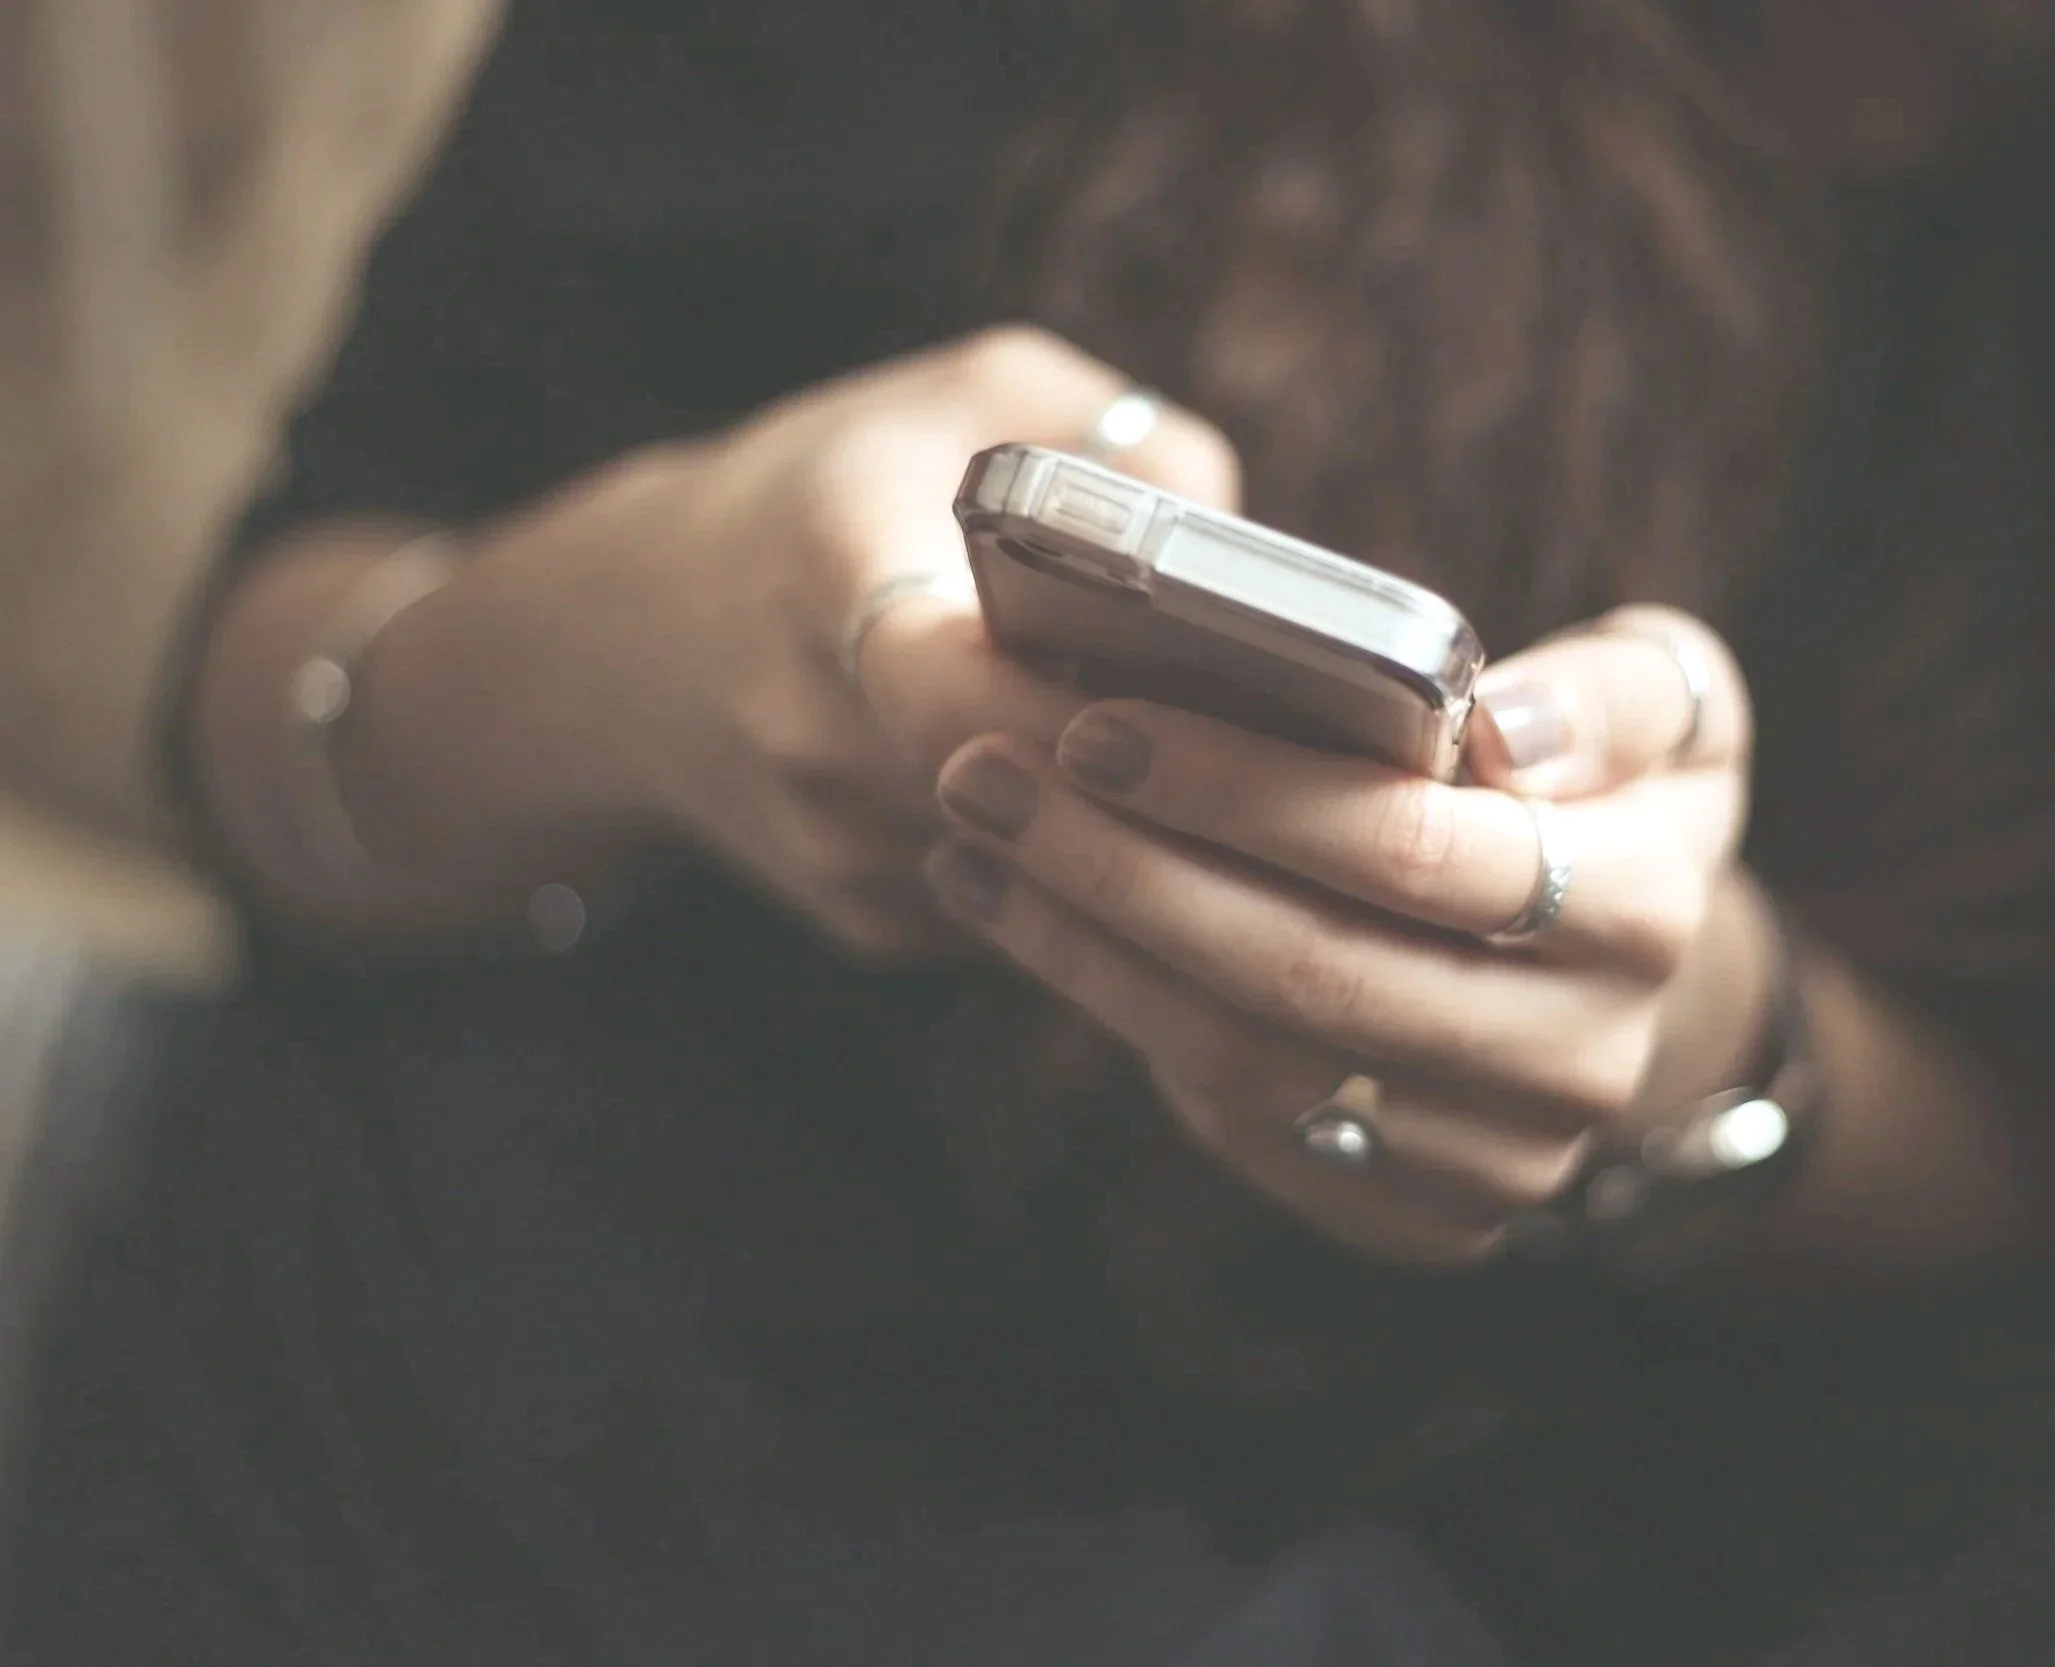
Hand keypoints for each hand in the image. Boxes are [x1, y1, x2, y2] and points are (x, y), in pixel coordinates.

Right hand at [403, 326, 1236, 960]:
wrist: (629, 643)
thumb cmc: (830, 492)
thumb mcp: (967, 396)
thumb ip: (1116, 436)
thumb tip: (1247, 543)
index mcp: (830, 576)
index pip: (958, 683)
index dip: (1088, 706)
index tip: (1208, 689)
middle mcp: (816, 733)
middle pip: (1029, 794)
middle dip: (1158, 775)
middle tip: (1289, 746)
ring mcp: (838, 848)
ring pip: (1045, 869)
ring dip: (1143, 831)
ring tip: (1250, 775)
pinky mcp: (867, 921)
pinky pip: (1022, 907)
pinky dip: (1092, 864)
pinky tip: (1140, 807)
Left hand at [921, 606, 1757, 1264]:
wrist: (1618, 974)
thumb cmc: (1606, 790)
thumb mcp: (1666, 704)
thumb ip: (1610, 694)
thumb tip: (1500, 733)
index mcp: (1643, 911)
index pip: (1415, 852)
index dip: (1243, 791)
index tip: (1097, 723)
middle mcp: (1580, 1060)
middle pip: (1308, 973)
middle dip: (1122, 869)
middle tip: (982, 774)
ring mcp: (1495, 1162)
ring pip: (1250, 1061)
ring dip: (1086, 944)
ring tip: (977, 835)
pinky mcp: (1415, 1218)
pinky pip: (1238, 1122)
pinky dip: (1116, 1010)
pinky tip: (1029, 914)